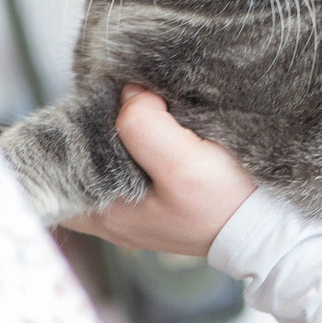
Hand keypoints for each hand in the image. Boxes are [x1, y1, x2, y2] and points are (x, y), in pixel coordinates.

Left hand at [62, 86, 257, 256]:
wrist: (268, 228)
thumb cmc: (226, 204)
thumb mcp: (183, 164)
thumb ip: (144, 127)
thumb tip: (129, 94)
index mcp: (103, 213)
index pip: (53, 172)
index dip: (63, 135)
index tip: (87, 107)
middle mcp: (110, 216)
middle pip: (76, 162)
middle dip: (89, 128)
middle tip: (114, 98)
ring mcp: (132, 211)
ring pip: (103, 161)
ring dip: (115, 133)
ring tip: (138, 107)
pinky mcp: (155, 203)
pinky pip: (129, 166)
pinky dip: (136, 144)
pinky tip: (156, 126)